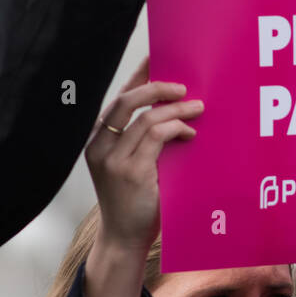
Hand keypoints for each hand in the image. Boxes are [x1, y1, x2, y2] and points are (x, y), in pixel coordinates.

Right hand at [85, 56, 203, 252]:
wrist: (124, 238)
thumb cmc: (135, 201)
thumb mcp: (135, 165)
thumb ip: (145, 140)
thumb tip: (175, 107)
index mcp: (98, 140)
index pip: (118, 99)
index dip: (138, 77)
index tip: (157, 58)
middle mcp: (99, 146)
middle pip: (126, 101)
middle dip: (156, 87)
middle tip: (183, 87)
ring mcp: (113, 160)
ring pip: (145, 118)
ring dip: (175, 110)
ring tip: (197, 108)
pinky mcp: (130, 172)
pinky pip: (156, 137)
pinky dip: (175, 129)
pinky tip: (189, 133)